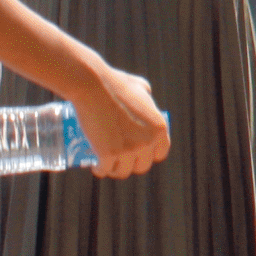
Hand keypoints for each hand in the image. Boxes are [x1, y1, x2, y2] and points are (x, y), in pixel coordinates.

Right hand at [70, 64, 171, 178]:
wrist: (94, 86)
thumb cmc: (114, 83)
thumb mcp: (139, 86)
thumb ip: (146, 95)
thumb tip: (147, 96)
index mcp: (159, 127)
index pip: (160, 153)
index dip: (149, 155)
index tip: (139, 154)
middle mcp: (148, 142)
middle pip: (142, 166)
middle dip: (131, 164)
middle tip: (120, 159)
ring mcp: (128, 150)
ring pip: (123, 172)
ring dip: (115, 170)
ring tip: (107, 165)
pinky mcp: (109, 154)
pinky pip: (105, 170)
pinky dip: (100, 170)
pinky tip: (96, 167)